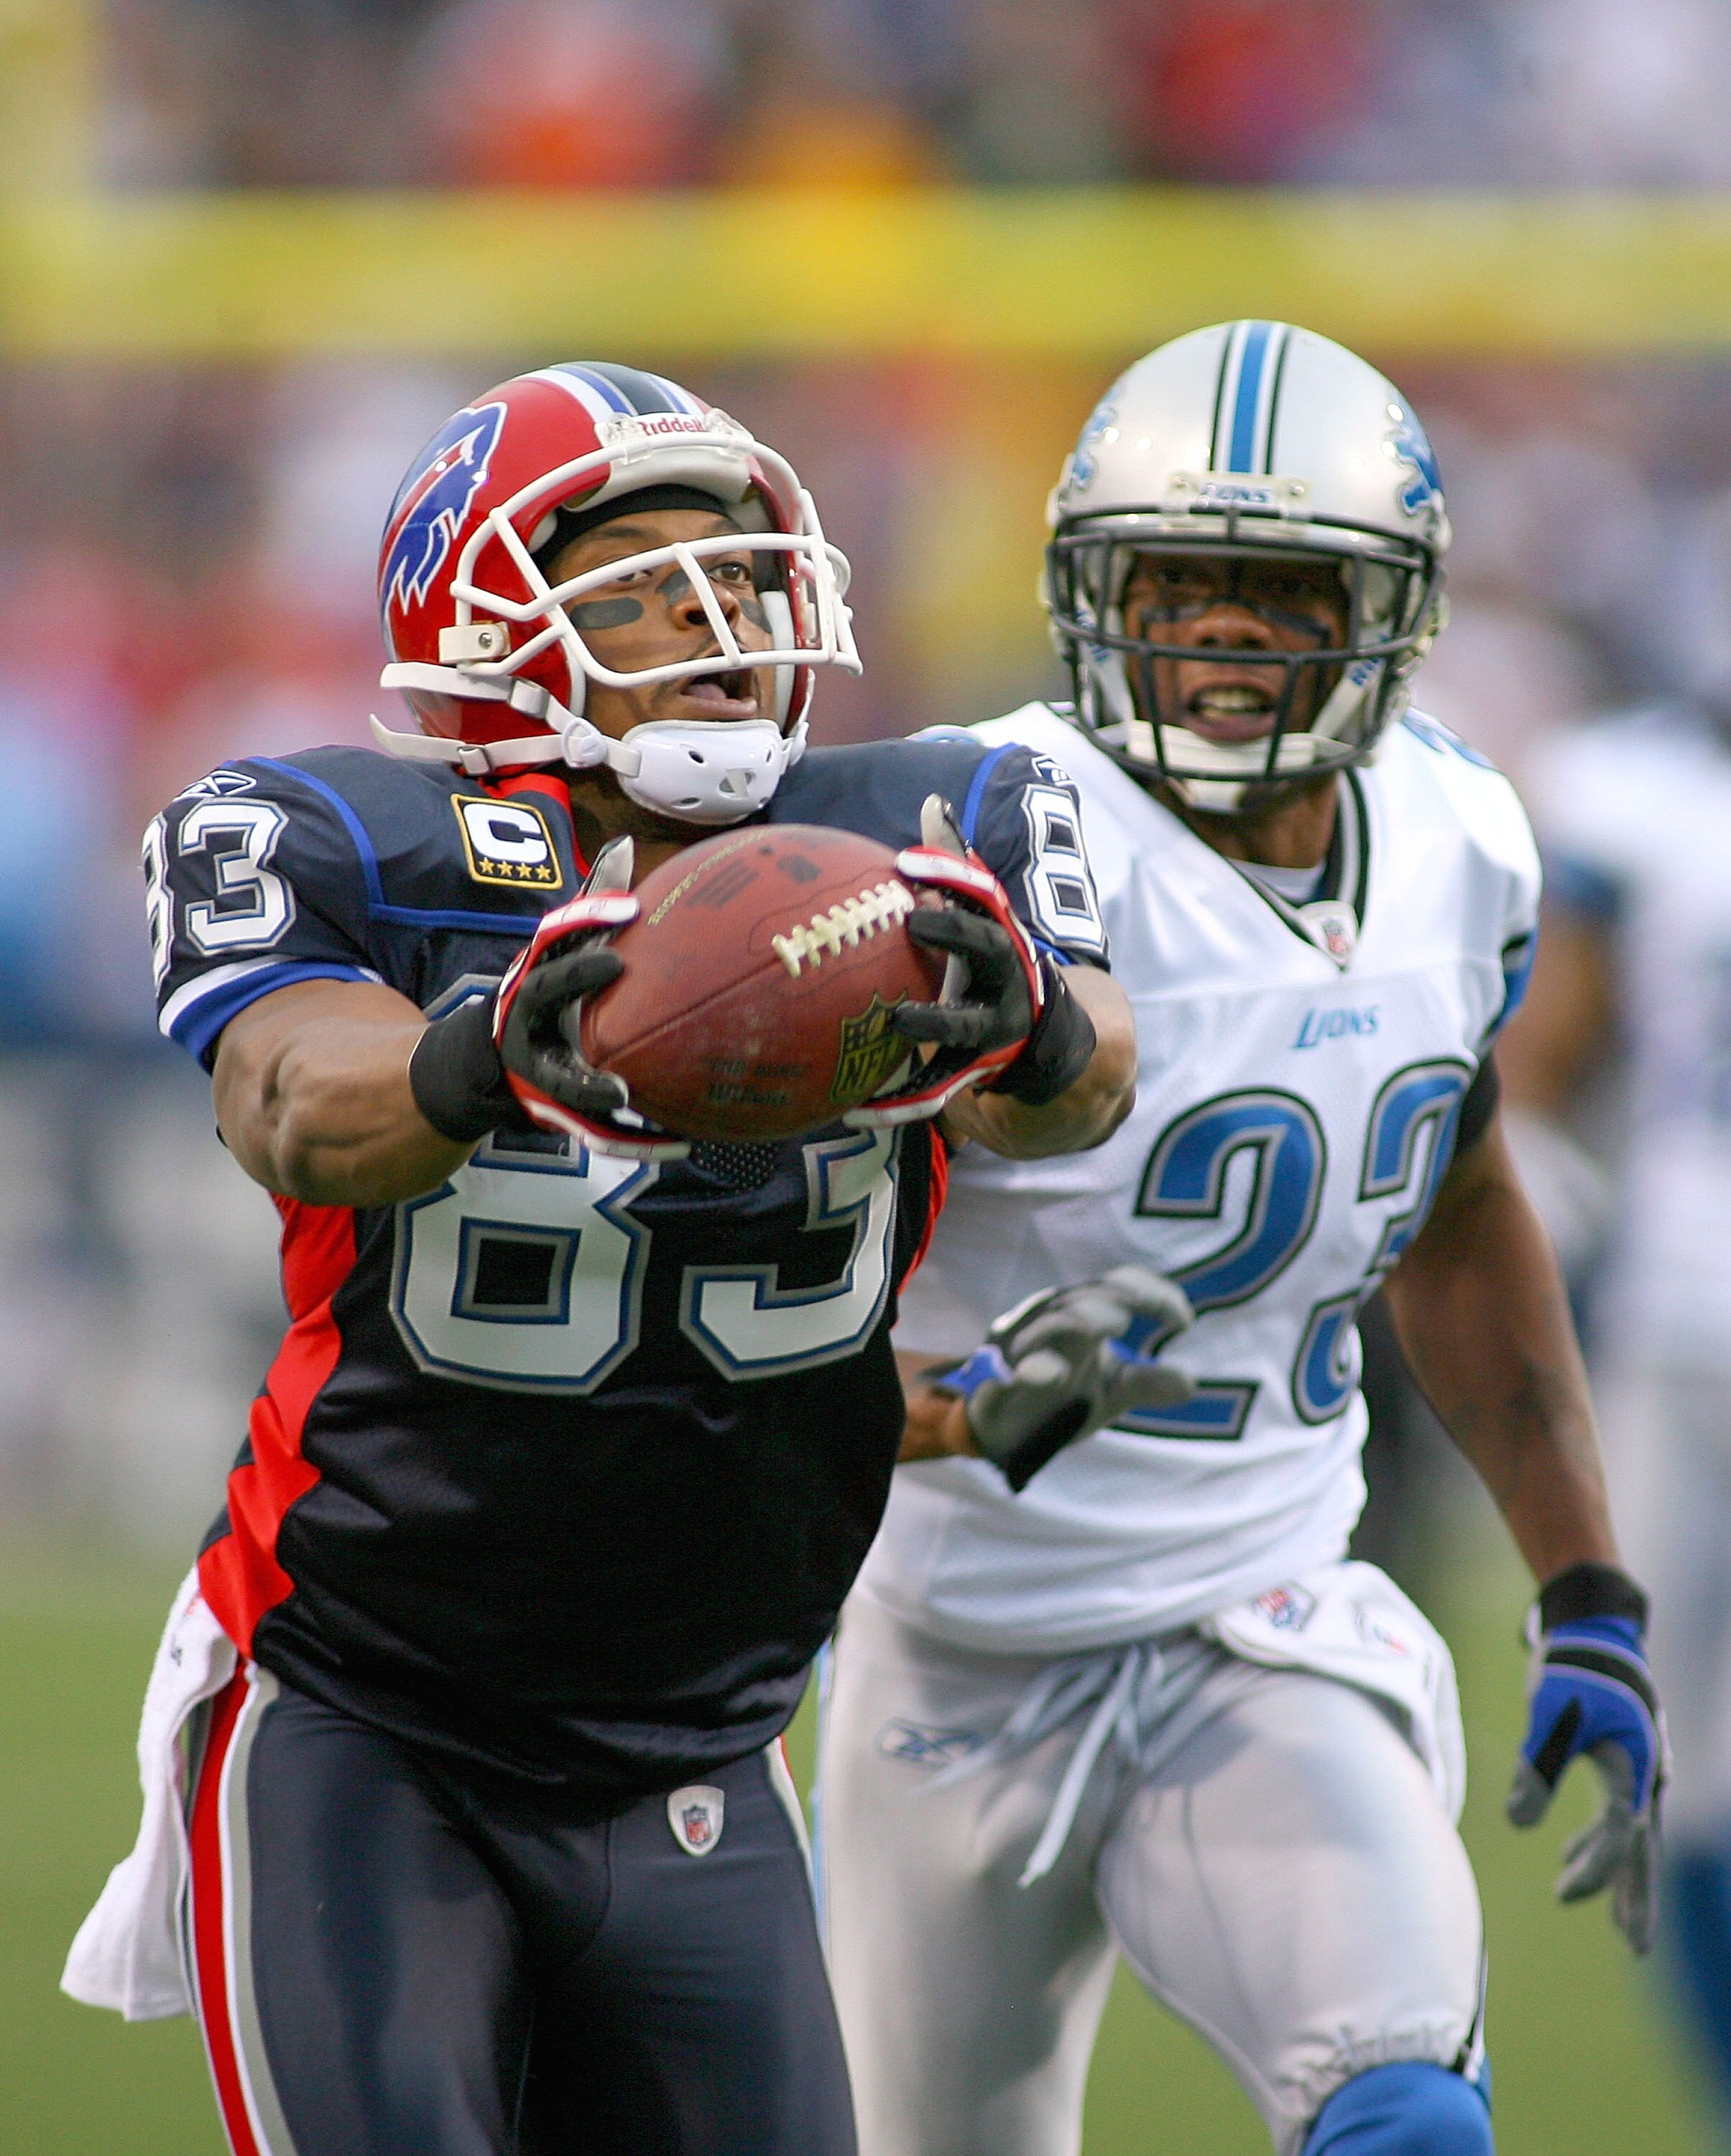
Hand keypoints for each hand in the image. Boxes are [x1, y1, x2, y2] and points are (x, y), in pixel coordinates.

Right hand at [409, 839, 686, 1160]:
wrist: (474, 1071)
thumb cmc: (538, 1000)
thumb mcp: (557, 955)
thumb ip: (588, 906)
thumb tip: (622, 845)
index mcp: (534, 976)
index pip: (556, 939)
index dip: (587, 917)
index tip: (628, 906)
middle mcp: (525, 1017)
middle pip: (545, 992)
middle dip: (575, 977)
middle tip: (615, 964)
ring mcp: (532, 1066)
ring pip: (559, 1076)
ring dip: (589, 1085)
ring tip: (624, 1093)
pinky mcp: (548, 1110)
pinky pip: (593, 1130)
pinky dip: (631, 1141)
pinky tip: (681, 1145)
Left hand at [846, 796, 1095, 1125]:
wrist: (1049, 1039)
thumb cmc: (994, 962)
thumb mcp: (985, 918)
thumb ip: (958, 866)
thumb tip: (932, 801)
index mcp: (1001, 937)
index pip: (982, 895)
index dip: (952, 873)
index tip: (910, 858)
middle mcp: (1006, 979)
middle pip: (987, 951)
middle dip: (956, 934)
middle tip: (914, 917)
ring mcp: (996, 1027)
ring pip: (965, 1026)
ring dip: (934, 1022)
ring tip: (895, 1020)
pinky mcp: (976, 1071)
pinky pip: (937, 1089)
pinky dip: (900, 1104)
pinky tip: (853, 1111)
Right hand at [929, 1266, 1194, 1490]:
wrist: (1002, 1433)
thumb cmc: (1057, 1399)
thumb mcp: (1109, 1391)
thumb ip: (1145, 1383)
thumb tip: (1190, 1383)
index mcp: (1079, 1316)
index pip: (1116, 1285)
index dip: (1152, 1292)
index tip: (1183, 1321)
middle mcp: (1050, 1321)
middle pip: (1084, 1294)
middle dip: (1119, 1296)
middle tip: (1148, 1314)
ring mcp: (1022, 1347)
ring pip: (1049, 1319)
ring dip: (1082, 1317)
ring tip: (1116, 1325)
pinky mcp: (998, 1379)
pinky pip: (1012, 1368)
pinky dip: (1032, 1367)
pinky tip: (1054, 1374)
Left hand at [1506, 1563, 1665, 1954]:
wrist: (1592, 1628)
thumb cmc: (1572, 1666)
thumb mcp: (1549, 1713)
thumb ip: (1535, 1767)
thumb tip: (1516, 1823)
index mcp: (1634, 1767)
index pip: (1620, 1834)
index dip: (1597, 1869)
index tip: (1567, 1896)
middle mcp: (1643, 1774)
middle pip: (1641, 1848)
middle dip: (1638, 1898)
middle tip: (1636, 1947)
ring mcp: (1634, 1769)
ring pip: (1630, 1835)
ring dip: (1619, 1875)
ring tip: (1619, 1926)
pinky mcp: (1617, 1760)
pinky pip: (1614, 1813)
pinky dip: (1595, 1840)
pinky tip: (1568, 1858)